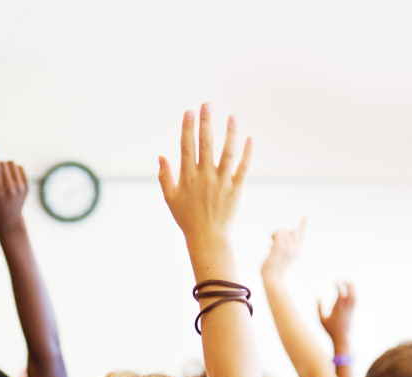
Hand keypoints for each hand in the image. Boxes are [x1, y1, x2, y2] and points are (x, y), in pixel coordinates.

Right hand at [0, 147, 27, 231]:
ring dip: (4, 165)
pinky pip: (19, 167)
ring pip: (11, 163)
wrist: (8, 219)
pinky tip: (10, 178)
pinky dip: (13, 169)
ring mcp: (20, 188)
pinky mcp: (27, 186)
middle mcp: (10, 189)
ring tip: (1, 176)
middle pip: (2, 164)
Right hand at [158, 105, 251, 251]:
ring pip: (227, 152)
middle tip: (207, 104)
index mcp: (187, 177)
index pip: (187, 147)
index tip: (189, 112)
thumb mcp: (170, 198)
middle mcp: (204, 176)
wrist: (207, 237)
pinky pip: (243, 167)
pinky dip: (248, 152)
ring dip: (230, 132)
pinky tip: (249, 137)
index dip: (188, 128)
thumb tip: (161, 156)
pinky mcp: (236, 188)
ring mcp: (221, 181)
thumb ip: (165, 177)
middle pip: (206, 144)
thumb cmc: (187, 218)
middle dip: (206, 122)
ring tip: (232, 116)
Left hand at [260, 221, 305, 281]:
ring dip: (275, 236)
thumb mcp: (279, 256)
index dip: (302, 225)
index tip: (305, 216)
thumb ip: (281, 247)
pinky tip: (271, 246)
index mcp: (297, 250)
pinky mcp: (281, 248)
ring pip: (283, 231)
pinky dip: (273, 235)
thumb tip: (275, 238)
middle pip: (291, 230)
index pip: (301, 235)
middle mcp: (296, 249)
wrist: (272, 279)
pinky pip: (278, 232)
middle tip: (274, 242)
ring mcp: (289, 248)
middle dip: (282, 234)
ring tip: (272, 247)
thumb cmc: (273, 269)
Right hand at [319, 282, 355, 346]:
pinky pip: (355, 301)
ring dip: (353, 288)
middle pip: (349, 294)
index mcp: (338, 309)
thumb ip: (319, 308)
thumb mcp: (321, 319)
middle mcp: (345, 309)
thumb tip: (318, 297)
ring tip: (351, 281)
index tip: (334, 281)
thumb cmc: (329, 329)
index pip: (341, 294)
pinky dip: (354, 295)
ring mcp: (350, 311)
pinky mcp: (352, 313)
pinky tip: (353, 291)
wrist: (341, 337)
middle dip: (347, 285)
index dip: (339, 286)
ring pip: (353, 297)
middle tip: (344, 277)